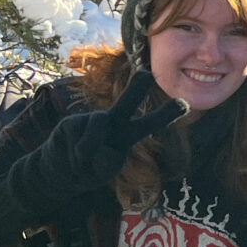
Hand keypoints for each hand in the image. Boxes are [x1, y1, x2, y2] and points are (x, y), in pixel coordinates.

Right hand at [39, 74, 188, 192]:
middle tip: (147, 74)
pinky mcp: (71, 122)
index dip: (167, 114)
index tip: (185, 103)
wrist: (61, 172)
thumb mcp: (104, 170)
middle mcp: (113, 121)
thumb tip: (96, 145)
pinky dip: (76, 153)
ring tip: (83, 158)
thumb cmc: (90, 169)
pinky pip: (78, 137)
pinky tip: (71, 155)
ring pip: (98, 124)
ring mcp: (92, 120)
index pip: (151, 123)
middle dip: (137, 88)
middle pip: (127, 102)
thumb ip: (107, 160)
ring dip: (90, 147)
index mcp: (129, 134)